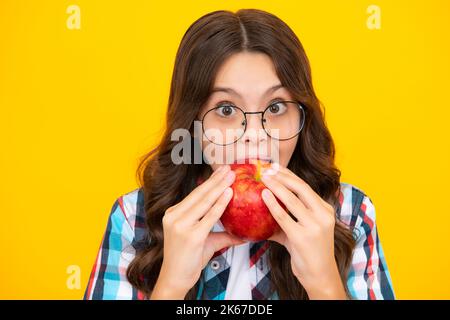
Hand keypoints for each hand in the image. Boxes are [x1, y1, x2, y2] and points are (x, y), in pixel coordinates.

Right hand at [151, 165, 244, 298]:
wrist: (175, 279)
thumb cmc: (188, 260)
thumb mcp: (204, 241)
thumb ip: (222, 234)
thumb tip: (244, 234)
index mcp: (173, 213)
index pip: (195, 194)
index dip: (209, 181)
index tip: (221, 171)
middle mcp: (174, 216)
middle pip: (199, 194)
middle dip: (216, 179)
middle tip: (229, 168)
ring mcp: (181, 225)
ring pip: (204, 201)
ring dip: (219, 186)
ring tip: (231, 175)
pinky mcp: (190, 235)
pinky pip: (209, 216)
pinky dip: (220, 204)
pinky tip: (228, 194)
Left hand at [260, 164, 346, 299]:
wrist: (319, 275)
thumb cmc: (308, 251)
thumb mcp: (303, 228)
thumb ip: (289, 214)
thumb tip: (266, 199)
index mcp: (325, 209)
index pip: (305, 186)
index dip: (288, 174)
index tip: (274, 166)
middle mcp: (323, 215)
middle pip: (301, 188)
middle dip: (282, 176)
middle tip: (266, 169)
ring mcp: (314, 226)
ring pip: (292, 200)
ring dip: (276, 186)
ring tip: (263, 178)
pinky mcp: (302, 237)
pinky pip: (284, 217)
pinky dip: (272, 204)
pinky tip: (264, 195)